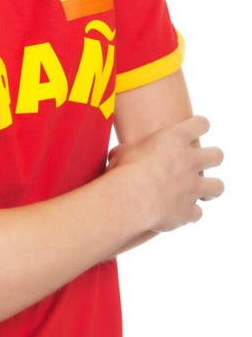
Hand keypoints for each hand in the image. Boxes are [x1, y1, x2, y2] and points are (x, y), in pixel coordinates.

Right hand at [107, 115, 223, 232]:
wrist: (133, 197)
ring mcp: (194, 187)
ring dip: (209, 188)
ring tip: (197, 190)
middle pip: (217, 155)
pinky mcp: (189, 211)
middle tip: (196, 162)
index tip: (191, 131)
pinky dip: (188, 213)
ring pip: (218, 186)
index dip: (198, 126)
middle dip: (211, 159)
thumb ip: (131, 150)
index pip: (201, 124)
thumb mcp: (124, 150)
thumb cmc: (125, 168)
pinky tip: (176, 211)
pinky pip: (197, 213)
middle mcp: (191, 161)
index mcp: (176, 138)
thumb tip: (119, 154)